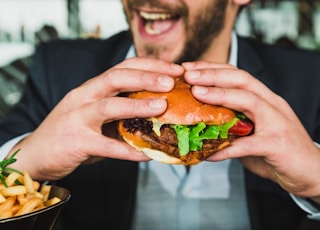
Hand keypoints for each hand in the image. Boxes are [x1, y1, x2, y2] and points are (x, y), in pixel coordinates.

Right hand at [10, 57, 183, 180]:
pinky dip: (129, 151)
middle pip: (116, 77)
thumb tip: (156, 113)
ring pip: (109, 106)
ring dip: (138, 105)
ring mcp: (78, 118)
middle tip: (172, 81)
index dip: (150, 66)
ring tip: (162, 106)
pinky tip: (148, 155)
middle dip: (146, 77)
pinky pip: (107, 147)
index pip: (123, 67)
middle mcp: (84, 97)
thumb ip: (119, 111)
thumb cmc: (71, 131)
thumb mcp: (94, 114)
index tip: (174, 69)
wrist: (36, 153)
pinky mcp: (76, 142)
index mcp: (92, 88)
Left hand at [183, 61, 319, 202]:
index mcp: (265, 99)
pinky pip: (247, 144)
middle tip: (188, 74)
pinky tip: (208, 153)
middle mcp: (272, 104)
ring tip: (196, 93)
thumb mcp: (253, 132)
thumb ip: (232, 126)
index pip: (238, 74)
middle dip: (213, 74)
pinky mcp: (277, 144)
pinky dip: (226, 148)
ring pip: (248, 100)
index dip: (213, 68)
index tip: (189, 68)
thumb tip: (201, 126)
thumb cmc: (278, 151)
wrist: (312, 172)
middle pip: (242, 79)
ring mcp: (277, 122)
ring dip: (220, 94)